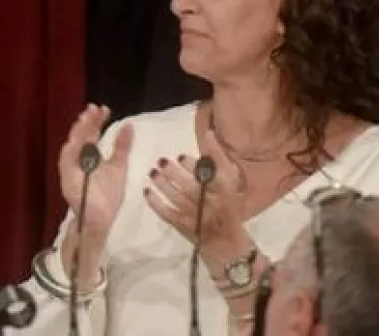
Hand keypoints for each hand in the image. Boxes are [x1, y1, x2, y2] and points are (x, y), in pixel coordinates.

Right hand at [57, 104, 132, 237]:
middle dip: (87, 121)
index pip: (92, 133)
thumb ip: (122, 146)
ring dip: (78, 131)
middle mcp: (78, 158)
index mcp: (90, 155)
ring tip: (86, 119)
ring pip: (72, 144)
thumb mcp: (118, 167)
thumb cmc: (108, 196)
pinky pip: (66, 159)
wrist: (100, 219)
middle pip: (81, 135)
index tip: (104, 109)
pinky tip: (77, 138)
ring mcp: (71, 166)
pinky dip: (70, 148)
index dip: (97, 120)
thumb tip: (129, 125)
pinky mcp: (66, 176)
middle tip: (94, 109)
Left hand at [142, 127, 247, 247]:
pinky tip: (147, 191)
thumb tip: (208, 132)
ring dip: (163, 185)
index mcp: (226, 191)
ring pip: (178, 199)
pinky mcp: (185, 228)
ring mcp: (198, 218)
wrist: (227, 244)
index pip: (212, 177)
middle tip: (161, 161)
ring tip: (153, 173)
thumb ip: (219, 159)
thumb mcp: (230, 182)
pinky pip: (168, 214)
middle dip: (174, 173)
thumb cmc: (228, 207)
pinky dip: (156, 203)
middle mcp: (213, 205)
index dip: (194, 166)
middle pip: (192, 187)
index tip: (180, 156)